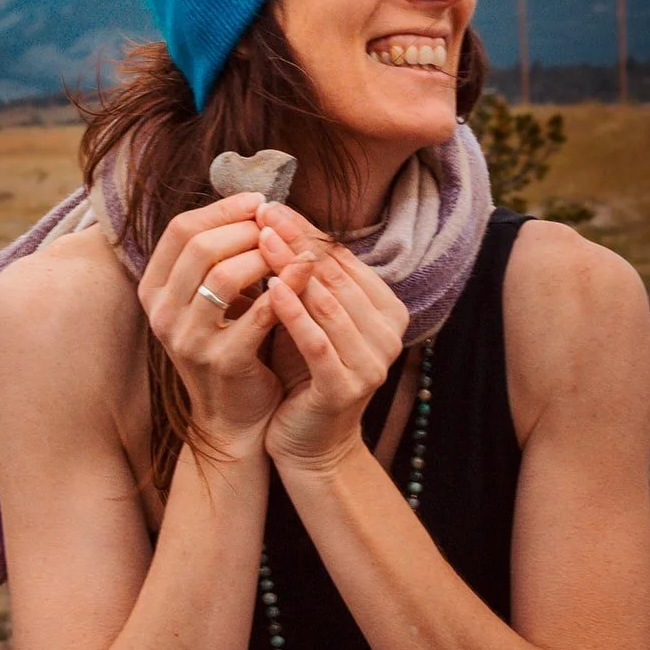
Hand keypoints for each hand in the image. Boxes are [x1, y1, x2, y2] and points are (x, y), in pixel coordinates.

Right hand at [137, 192, 315, 454]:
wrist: (235, 416)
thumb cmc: (231, 344)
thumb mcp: (213, 298)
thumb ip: (223, 254)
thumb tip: (256, 202)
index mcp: (154, 290)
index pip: (180, 229)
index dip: (222, 208)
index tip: (259, 202)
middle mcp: (163, 313)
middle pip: (200, 246)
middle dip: (246, 228)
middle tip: (279, 225)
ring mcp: (188, 340)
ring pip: (225, 275)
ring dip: (265, 255)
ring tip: (292, 249)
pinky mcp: (223, 361)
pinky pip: (259, 313)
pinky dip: (286, 287)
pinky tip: (308, 272)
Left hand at [254, 201, 409, 471]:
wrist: (309, 444)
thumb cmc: (303, 372)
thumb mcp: (308, 316)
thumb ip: (305, 277)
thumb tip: (276, 219)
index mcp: (387, 309)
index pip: (344, 258)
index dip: (307, 230)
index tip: (271, 206)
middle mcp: (389, 332)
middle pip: (337, 275)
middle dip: (297, 240)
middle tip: (263, 213)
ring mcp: (372, 361)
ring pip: (329, 302)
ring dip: (293, 267)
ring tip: (261, 239)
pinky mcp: (347, 386)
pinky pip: (317, 340)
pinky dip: (294, 311)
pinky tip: (268, 287)